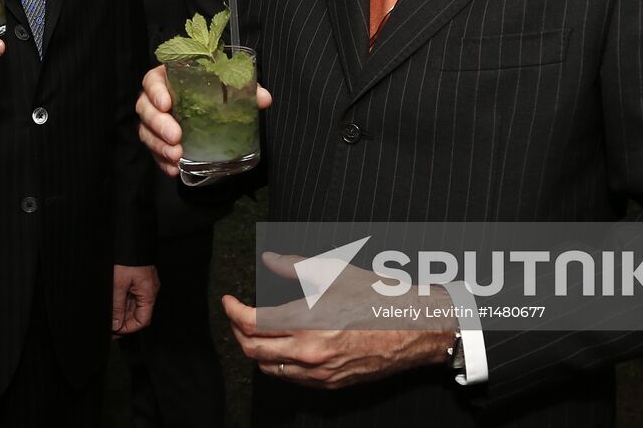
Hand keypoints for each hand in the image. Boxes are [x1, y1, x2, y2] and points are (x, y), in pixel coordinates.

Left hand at [111, 264, 158, 336]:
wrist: (131, 238)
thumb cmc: (128, 258)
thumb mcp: (118, 285)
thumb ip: (117, 306)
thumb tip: (116, 324)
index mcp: (148, 293)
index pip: (143, 320)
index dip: (129, 328)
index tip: (115, 331)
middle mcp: (149, 290)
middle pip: (138, 313)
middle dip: (123, 321)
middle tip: (109, 327)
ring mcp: (144, 284)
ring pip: (133, 304)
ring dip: (121, 312)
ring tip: (108, 318)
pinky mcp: (139, 278)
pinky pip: (132, 294)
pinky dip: (122, 301)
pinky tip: (113, 305)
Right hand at [136, 65, 271, 177]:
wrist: (209, 107)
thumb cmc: (213, 89)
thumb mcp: (228, 86)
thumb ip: (244, 88)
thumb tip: (264, 99)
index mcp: (168, 78)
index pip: (152, 81)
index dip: (156, 92)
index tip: (167, 104)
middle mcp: (156, 99)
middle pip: (145, 108)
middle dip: (158, 124)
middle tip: (176, 136)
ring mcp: (154, 121)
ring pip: (146, 132)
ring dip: (159, 146)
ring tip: (176, 156)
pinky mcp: (157, 140)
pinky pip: (153, 151)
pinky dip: (162, 161)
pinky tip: (174, 169)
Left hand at [223, 252, 455, 388]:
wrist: (414, 327)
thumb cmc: (377, 296)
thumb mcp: (334, 271)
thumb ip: (295, 266)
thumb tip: (270, 259)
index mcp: (306, 321)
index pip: (252, 323)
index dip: (233, 311)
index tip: (228, 300)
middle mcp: (309, 352)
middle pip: (253, 350)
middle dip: (238, 332)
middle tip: (237, 316)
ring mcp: (319, 372)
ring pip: (270, 368)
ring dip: (256, 350)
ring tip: (257, 331)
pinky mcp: (331, 383)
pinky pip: (293, 379)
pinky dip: (279, 364)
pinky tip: (283, 347)